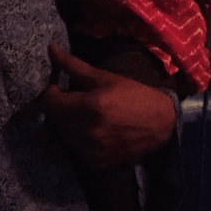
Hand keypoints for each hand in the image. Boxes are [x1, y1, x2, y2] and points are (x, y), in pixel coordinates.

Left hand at [43, 44, 175, 168]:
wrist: (161, 123)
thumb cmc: (134, 94)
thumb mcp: (104, 77)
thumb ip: (74, 65)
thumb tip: (51, 49)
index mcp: (90, 106)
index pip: (50, 103)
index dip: (50, 92)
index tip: (58, 87)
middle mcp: (88, 130)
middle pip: (55, 119)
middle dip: (61, 107)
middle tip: (75, 99)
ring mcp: (91, 150)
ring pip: (63, 134)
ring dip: (68, 123)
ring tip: (85, 114)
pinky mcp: (95, 162)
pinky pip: (74, 148)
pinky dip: (78, 138)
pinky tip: (93, 129)